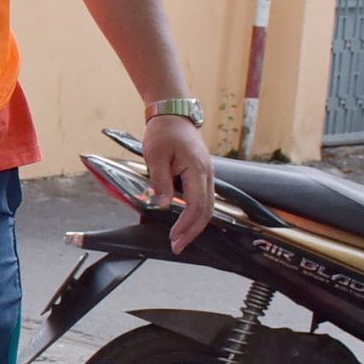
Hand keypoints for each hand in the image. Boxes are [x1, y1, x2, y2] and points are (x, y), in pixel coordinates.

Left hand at [143, 112, 214, 253]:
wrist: (173, 116)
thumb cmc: (163, 134)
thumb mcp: (156, 156)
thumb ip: (160, 181)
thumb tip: (164, 205)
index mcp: (197, 169)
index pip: (196, 204)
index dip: (186, 224)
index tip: (174, 238)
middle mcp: (208, 174)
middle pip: (207, 210)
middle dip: (193, 231)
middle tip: (178, 247)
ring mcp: (208, 175)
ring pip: (208, 206)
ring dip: (195, 225)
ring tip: (180, 239)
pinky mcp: (202, 175)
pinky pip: (204, 199)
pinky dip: (196, 214)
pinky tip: (185, 223)